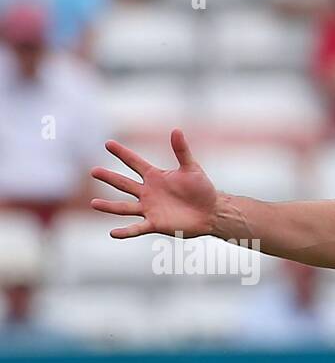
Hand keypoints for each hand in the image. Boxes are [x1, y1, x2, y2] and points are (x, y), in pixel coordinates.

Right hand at [90, 129, 218, 238]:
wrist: (211, 212)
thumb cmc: (202, 189)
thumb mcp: (191, 168)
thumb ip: (182, 151)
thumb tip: (176, 130)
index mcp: (155, 176)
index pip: (134, 162)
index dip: (122, 153)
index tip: (108, 143)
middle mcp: (148, 192)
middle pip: (123, 183)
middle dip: (109, 177)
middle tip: (93, 171)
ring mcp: (149, 208)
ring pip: (124, 207)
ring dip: (109, 206)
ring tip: (93, 203)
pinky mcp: (155, 223)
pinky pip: (137, 228)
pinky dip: (125, 231)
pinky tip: (113, 233)